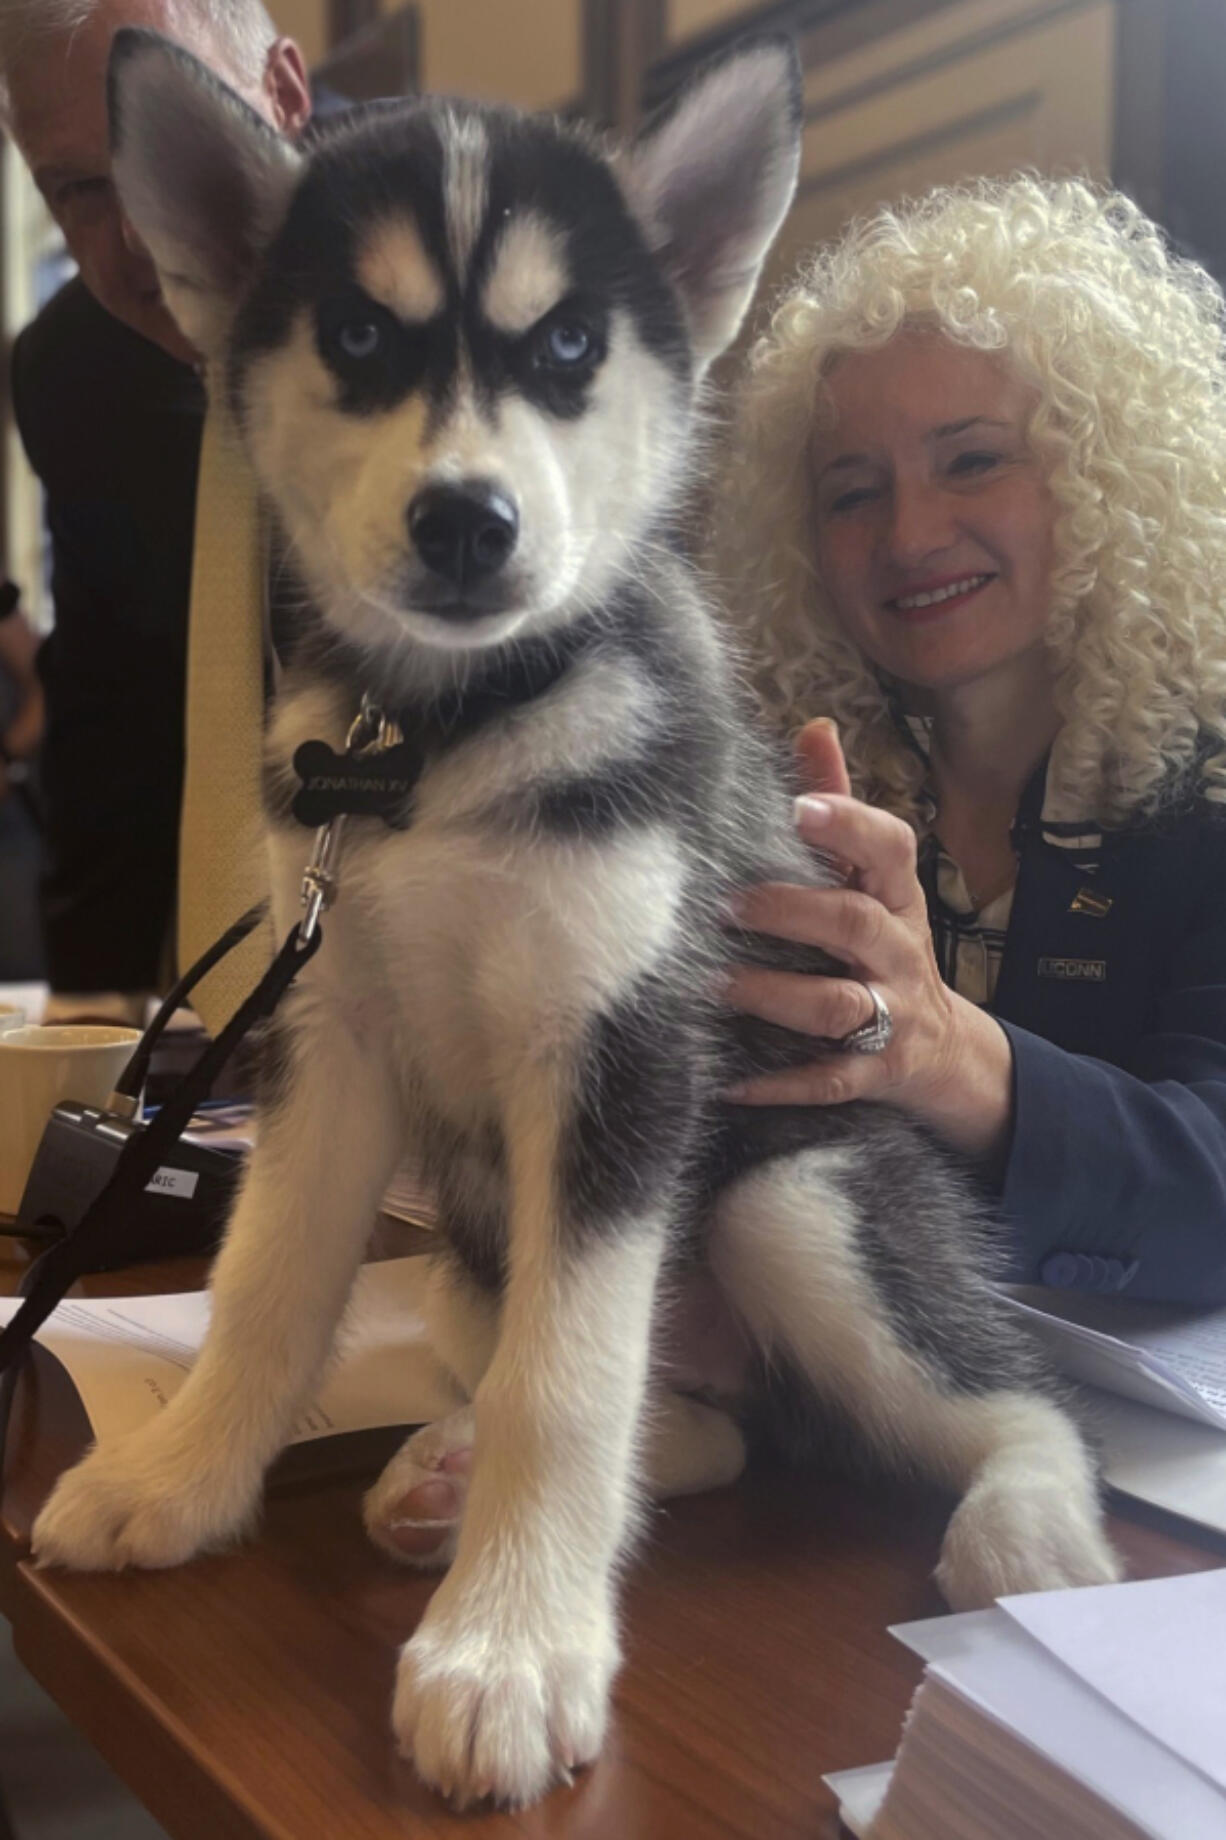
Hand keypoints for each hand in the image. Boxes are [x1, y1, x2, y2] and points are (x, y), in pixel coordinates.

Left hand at [724, 720, 1013, 1160]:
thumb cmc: (884, 949)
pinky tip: (728, 1080)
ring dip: (775, 995)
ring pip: (839, 1005)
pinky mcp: (875, 1074)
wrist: (946, 1054)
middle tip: (725, 903)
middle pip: (855, 924)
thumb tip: (813, 727)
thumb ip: (840, 810)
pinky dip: (780, 1084)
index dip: (848, 825)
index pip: (889, 849)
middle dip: (792, 911)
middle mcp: (898, 952)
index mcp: (895, 896)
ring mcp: (891, 1016)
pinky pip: (827, 1080)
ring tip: (715, 984)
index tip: (796, 806)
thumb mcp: (873, 882)